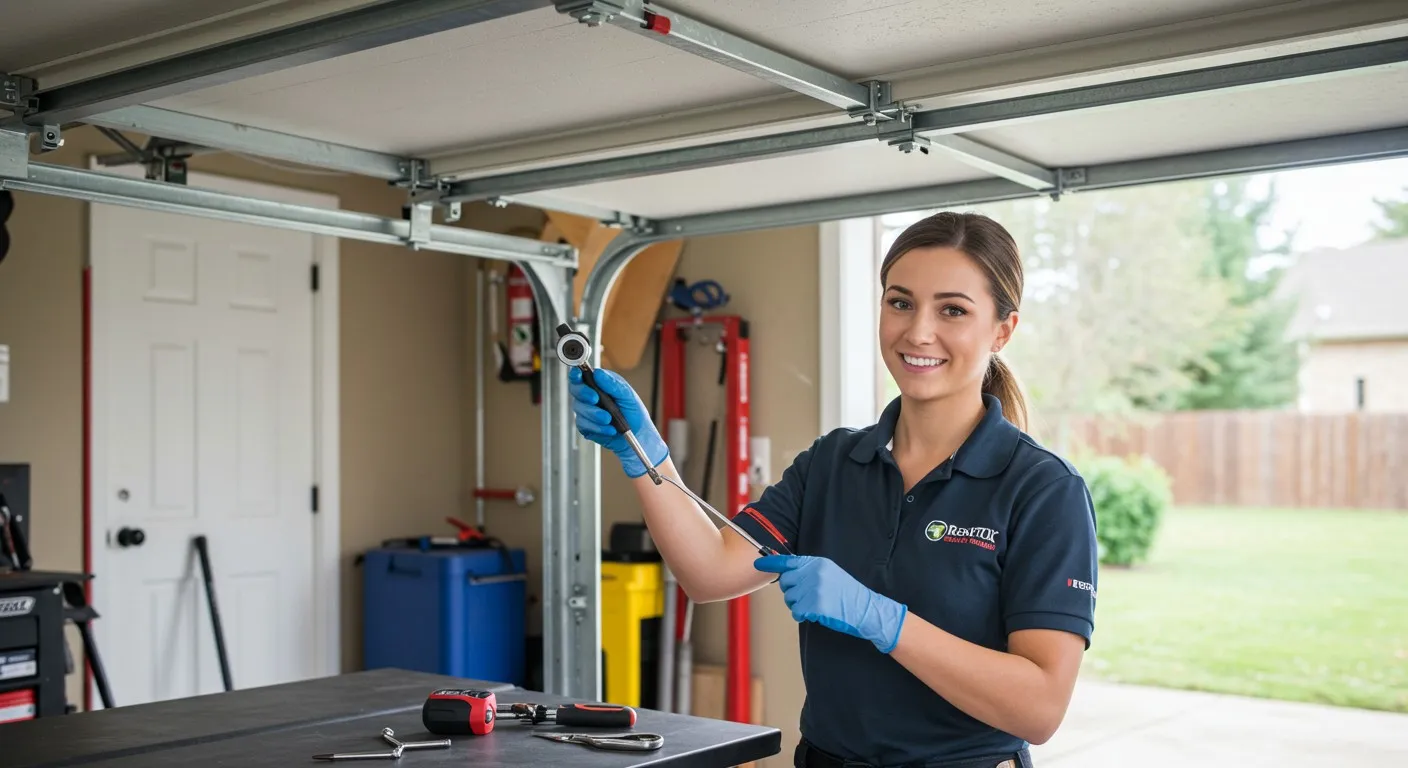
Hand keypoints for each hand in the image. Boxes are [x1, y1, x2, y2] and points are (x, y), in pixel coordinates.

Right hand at [568, 367, 667, 478]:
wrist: (637, 436)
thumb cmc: (634, 413)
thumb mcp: (628, 396)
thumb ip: (613, 384)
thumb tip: (598, 374)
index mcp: (600, 383)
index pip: (582, 374)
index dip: (576, 373)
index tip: (578, 375)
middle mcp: (591, 395)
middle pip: (576, 390)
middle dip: (584, 394)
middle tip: (595, 399)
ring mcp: (587, 411)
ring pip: (580, 409)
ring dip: (594, 414)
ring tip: (609, 419)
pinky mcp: (586, 426)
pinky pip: (584, 425)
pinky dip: (597, 427)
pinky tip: (609, 429)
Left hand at [754, 555, 906, 653]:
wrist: (865, 609)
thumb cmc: (847, 594)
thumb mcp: (829, 574)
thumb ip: (809, 572)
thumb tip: (787, 575)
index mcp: (817, 563)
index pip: (789, 561)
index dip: (771, 562)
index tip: (757, 563)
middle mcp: (813, 573)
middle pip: (786, 583)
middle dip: (792, 593)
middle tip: (808, 598)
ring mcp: (814, 588)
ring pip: (790, 599)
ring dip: (799, 606)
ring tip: (817, 606)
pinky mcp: (815, 605)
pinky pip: (797, 612)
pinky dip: (804, 615)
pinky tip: (817, 614)